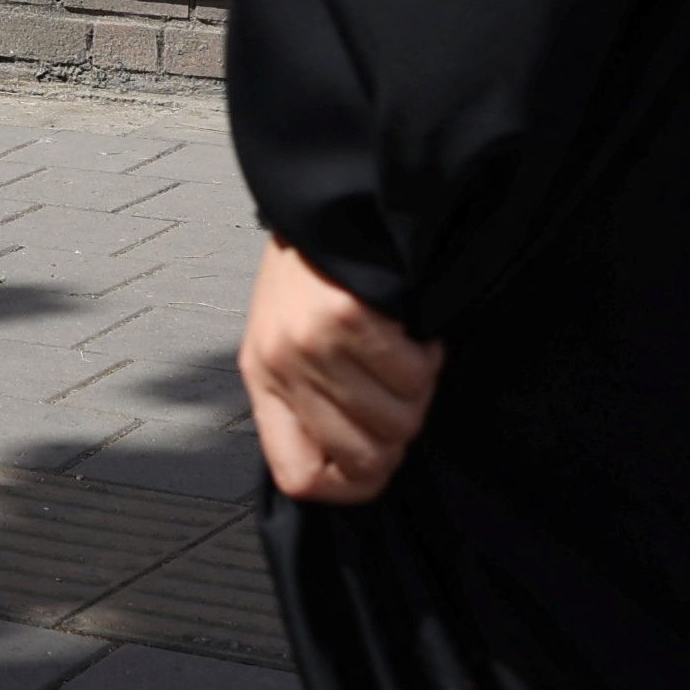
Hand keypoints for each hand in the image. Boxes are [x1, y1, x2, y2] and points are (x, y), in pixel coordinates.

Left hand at [240, 237, 441, 505]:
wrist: (323, 201)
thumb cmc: (310, 276)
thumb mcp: (286, 340)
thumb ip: (311, 399)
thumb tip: (361, 467)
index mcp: (263, 383)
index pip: (299, 480)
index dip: (350, 487)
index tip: (377, 462)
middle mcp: (282, 370)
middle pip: (363, 458)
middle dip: (399, 438)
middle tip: (403, 398)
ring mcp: (312, 345)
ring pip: (398, 420)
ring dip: (418, 393)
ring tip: (407, 356)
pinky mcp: (347, 317)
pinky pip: (412, 373)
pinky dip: (427, 358)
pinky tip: (414, 332)